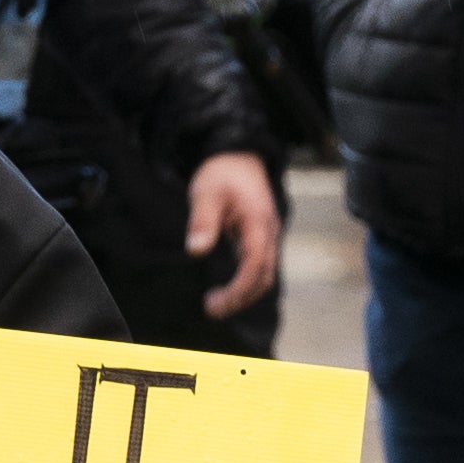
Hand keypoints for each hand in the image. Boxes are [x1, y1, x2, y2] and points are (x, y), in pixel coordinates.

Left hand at [188, 153, 282, 315]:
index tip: (218, 301)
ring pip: (264, 274)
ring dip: (244, 293)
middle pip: (264, 277)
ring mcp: (266, 236)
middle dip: (241, 298)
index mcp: (258, 223)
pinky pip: (258, 267)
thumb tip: (196, 250)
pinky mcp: (260, 237)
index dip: (239, 288)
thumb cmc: (222, 172)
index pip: (255, 265)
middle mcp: (268, 233)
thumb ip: (202, 222)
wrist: (238, 154)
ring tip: (215, 303)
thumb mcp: (206, 193)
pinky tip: (226, 288)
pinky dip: (245, 283)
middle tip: (212, 308)